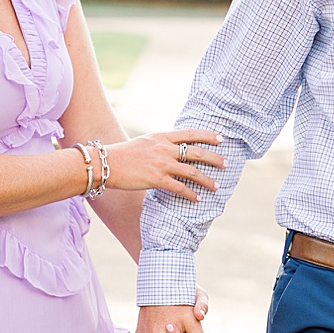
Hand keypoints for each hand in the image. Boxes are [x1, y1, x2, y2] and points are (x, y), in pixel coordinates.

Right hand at [108, 130, 226, 201]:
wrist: (107, 164)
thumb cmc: (124, 154)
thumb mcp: (145, 142)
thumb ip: (161, 144)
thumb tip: (175, 149)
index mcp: (162, 137)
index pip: (190, 134)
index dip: (208, 135)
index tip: (221, 138)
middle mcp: (164, 148)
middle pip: (196, 152)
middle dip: (214, 158)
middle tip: (226, 163)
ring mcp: (161, 164)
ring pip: (192, 172)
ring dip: (207, 180)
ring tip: (216, 186)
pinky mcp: (157, 180)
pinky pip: (180, 188)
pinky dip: (191, 194)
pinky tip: (198, 199)